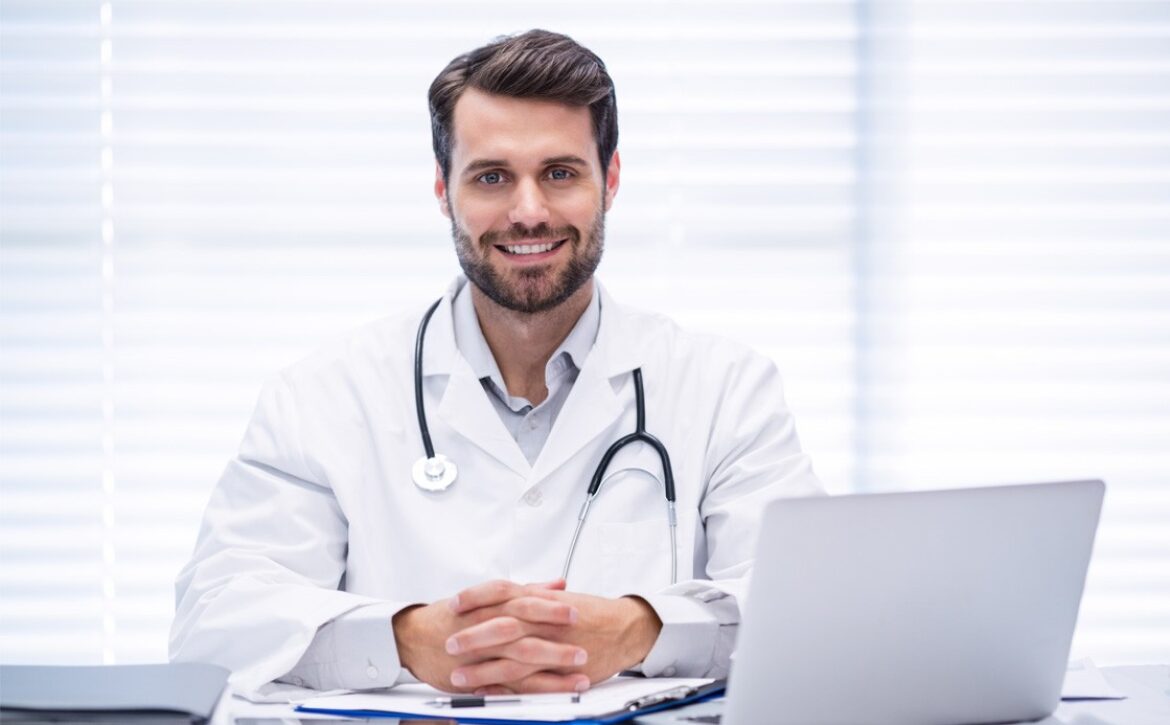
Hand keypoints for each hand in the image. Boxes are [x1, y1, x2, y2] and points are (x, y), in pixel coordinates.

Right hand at [392, 579, 585, 692]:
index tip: (577, 610)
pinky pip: (509, 684)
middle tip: (582, 640)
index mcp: (492, 604)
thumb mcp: (488, 597)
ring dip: (552, 664)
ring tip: (579, 668)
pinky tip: (554, 691)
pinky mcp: (479, 676)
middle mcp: (487, 626)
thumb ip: (527, 590)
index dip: (550, 606)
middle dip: (554, 636)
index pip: (523, 600)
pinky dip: (532, 688)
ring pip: (520, 658)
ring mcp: (484, 653)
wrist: (413, 637)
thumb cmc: (453, 616)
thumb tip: (559, 584)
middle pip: (523, 627)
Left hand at [446, 582, 662, 693]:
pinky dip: (506, 688)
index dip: (475, 597)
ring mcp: (552, 646)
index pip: (501, 592)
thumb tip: (507, 593)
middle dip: (472, 636)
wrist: (626, 628)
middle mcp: (544, 621)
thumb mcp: (558, 599)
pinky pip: (529, 682)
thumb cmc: (593, 613)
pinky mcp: (560, 670)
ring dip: (482, 668)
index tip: (453, 603)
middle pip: (501, 626)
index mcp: (541, 600)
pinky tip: (487, 692)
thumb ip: (532, 596)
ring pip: (511, 658)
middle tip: (449, 643)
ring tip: (458, 676)